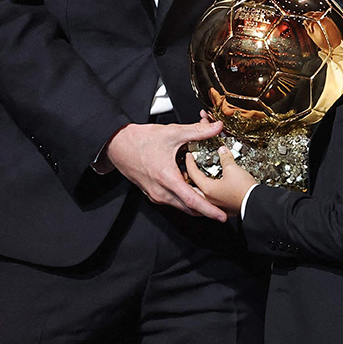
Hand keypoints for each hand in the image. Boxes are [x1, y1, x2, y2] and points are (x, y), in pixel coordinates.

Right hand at [103, 117, 227, 221]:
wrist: (117, 145)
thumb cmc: (140, 140)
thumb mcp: (172, 133)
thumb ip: (197, 131)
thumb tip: (216, 127)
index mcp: (167, 179)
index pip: (192, 201)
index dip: (209, 210)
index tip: (221, 216)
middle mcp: (160, 191)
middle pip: (189, 207)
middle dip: (207, 210)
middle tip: (224, 210)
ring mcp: (156, 194)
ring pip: (181, 205)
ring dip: (196, 204)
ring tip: (213, 200)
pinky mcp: (153, 193)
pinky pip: (173, 200)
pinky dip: (185, 199)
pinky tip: (194, 190)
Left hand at [185, 146, 257, 213]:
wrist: (255, 202)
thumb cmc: (244, 189)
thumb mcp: (233, 169)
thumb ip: (225, 158)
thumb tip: (222, 151)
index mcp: (207, 189)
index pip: (193, 174)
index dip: (190, 163)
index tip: (189, 156)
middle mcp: (209, 199)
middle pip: (191, 188)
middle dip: (188, 179)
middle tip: (188, 170)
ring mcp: (216, 204)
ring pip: (200, 196)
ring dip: (197, 188)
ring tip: (197, 180)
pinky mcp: (224, 207)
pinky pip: (210, 200)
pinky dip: (207, 194)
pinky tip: (212, 190)